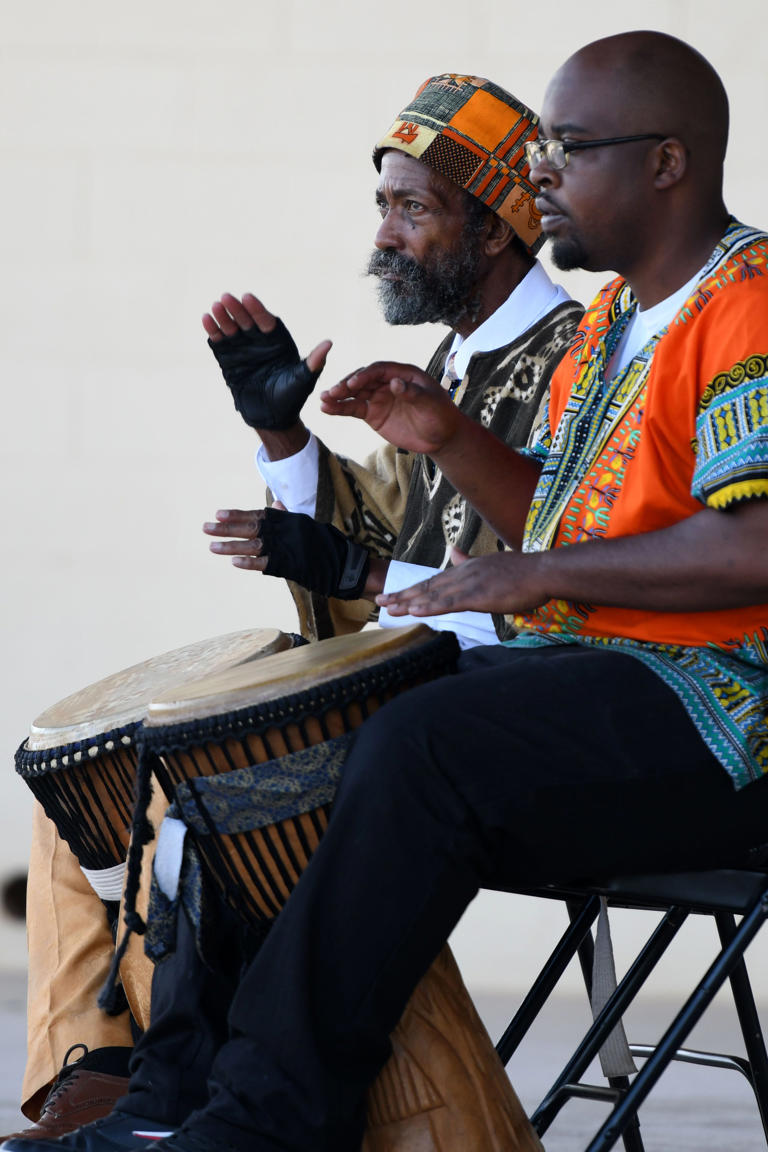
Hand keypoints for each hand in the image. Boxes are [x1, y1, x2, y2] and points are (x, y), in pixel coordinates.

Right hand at [203, 293, 331, 430]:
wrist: (271, 417)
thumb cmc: (291, 398)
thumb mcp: (304, 380)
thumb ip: (314, 362)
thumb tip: (329, 343)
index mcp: (278, 342)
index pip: (266, 321)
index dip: (257, 309)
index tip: (248, 297)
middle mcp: (259, 341)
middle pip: (247, 320)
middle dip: (237, 309)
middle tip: (227, 297)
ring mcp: (242, 348)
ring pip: (231, 328)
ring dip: (223, 316)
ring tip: (215, 306)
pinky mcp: (228, 358)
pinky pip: (219, 342)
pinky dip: (213, 330)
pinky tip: (207, 319)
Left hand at [203, 506, 370, 598]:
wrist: (342, 561)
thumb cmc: (323, 541)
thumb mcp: (305, 524)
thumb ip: (288, 515)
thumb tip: (277, 504)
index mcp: (285, 520)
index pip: (255, 515)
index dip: (236, 515)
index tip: (218, 514)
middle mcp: (282, 531)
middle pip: (249, 528)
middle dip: (226, 528)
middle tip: (206, 528)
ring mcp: (284, 548)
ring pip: (252, 545)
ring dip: (231, 546)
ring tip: (212, 546)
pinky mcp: (287, 565)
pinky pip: (264, 564)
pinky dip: (249, 562)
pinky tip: (234, 562)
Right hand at [319, 361, 461, 454]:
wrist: (440, 437)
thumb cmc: (440, 415)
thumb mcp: (431, 403)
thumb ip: (413, 393)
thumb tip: (395, 383)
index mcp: (402, 373)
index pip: (379, 370)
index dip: (365, 376)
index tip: (353, 384)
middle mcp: (387, 382)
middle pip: (363, 380)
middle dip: (347, 385)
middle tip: (332, 392)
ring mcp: (378, 398)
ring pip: (354, 394)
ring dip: (338, 396)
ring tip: (323, 400)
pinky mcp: (373, 414)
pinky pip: (354, 409)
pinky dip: (340, 409)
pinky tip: (326, 409)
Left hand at [376, 548, 548, 615]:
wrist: (543, 571)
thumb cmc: (523, 572)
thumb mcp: (491, 564)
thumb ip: (469, 560)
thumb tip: (453, 551)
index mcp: (466, 569)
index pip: (434, 581)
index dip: (414, 589)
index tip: (396, 595)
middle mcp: (463, 574)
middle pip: (427, 586)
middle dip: (403, 595)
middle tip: (380, 602)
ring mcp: (469, 584)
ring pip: (433, 595)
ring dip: (409, 602)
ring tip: (389, 608)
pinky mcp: (478, 595)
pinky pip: (449, 602)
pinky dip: (430, 606)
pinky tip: (415, 610)